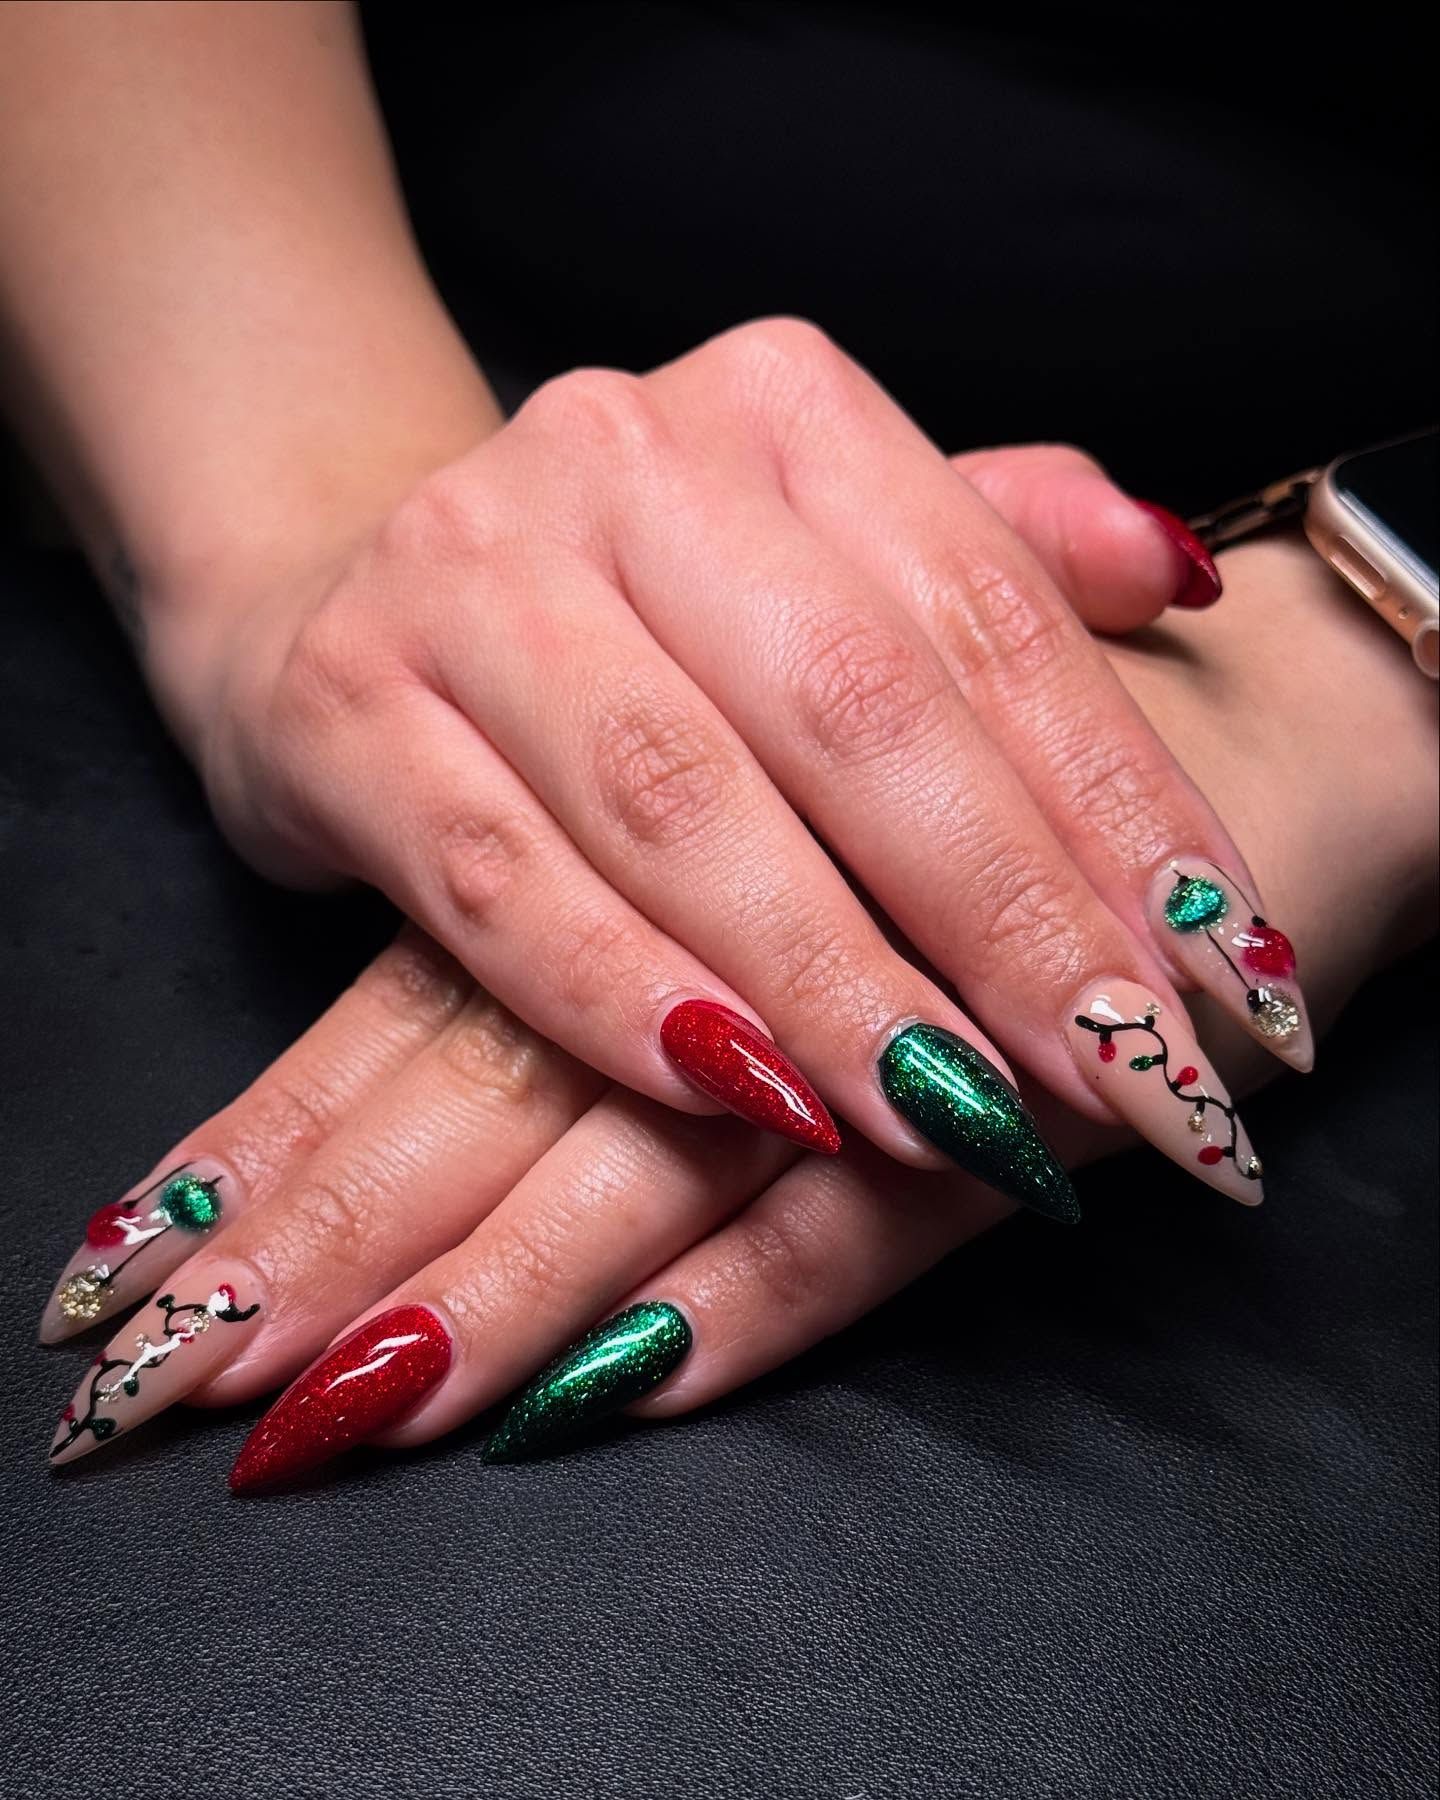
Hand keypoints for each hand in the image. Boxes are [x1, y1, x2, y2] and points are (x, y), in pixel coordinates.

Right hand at [148, 323, 1289, 1213]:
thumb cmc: (635, 597)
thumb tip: (1179, 576)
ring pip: (678, 805)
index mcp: (779, 408)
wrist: (348, 585)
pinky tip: (738, 1096)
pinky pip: (502, 883)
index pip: (990, 619)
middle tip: (1115, 1078)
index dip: (1117, 805)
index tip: (1221, 975)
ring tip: (952, 1116)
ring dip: (828, 982)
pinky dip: (624, 1003)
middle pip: (851, 709)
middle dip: (1000, 914)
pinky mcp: (346, 708)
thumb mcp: (822, 544)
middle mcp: (621, 456)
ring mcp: (467, 572)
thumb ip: (998, 549)